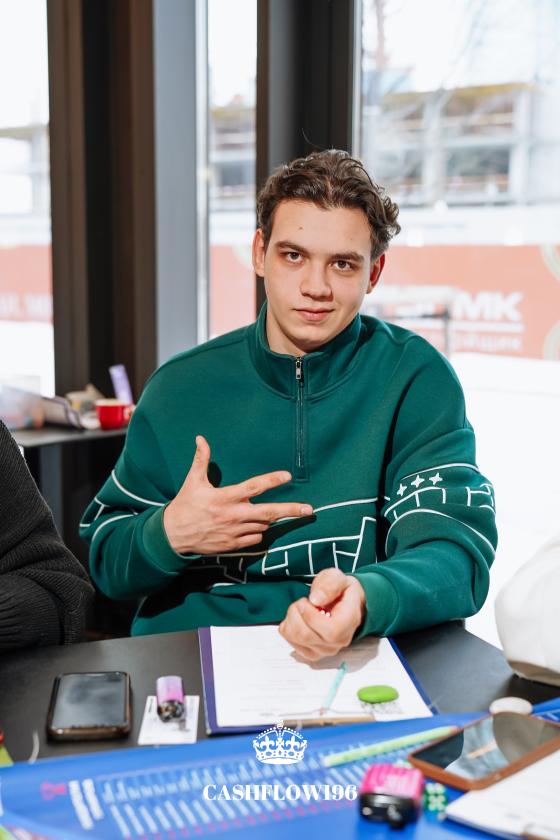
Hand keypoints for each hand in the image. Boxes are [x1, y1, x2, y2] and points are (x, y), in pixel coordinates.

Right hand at [163, 435, 312, 553]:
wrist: (173, 536)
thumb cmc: (185, 505)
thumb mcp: (192, 481)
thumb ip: (201, 460)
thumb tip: (200, 438)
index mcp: (225, 497)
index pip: (253, 486)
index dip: (271, 480)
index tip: (287, 476)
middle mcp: (234, 515)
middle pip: (268, 512)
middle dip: (291, 511)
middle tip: (309, 510)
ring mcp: (235, 532)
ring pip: (263, 525)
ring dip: (269, 519)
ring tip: (272, 513)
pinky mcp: (233, 545)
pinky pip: (255, 538)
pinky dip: (258, 532)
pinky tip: (254, 526)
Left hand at [279, 568, 365, 660]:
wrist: (343, 603)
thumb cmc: (341, 591)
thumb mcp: (338, 578)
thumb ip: (329, 584)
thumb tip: (316, 600)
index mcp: (349, 622)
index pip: (330, 631)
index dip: (311, 616)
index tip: (308, 601)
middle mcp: (338, 641)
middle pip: (306, 635)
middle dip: (296, 612)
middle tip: (303, 601)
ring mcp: (325, 650)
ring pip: (296, 639)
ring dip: (291, 618)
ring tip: (301, 608)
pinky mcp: (312, 653)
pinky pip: (291, 642)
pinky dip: (288, 627)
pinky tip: (298, 619)